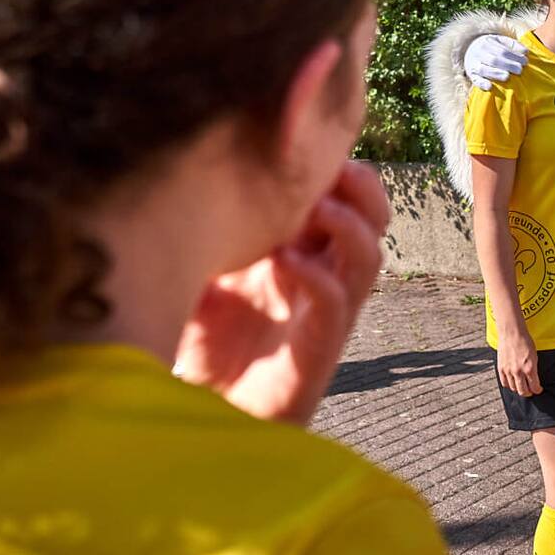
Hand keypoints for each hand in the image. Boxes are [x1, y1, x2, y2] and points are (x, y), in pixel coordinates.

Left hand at [175, 161, 390, 425]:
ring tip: (319, 206)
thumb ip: (203, 228)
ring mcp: (323, 313)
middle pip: (371, 217)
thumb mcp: (194, 272)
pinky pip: (338, 307)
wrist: (195, 417)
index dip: (337, 165)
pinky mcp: (317, 352)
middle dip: (361, 186)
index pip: (340, 195)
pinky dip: (318, 277)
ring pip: (370, 257)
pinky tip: (285, 262)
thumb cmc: (199, 345)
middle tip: (333, 167)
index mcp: (298, 249)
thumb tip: (183, 169)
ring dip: (350, 225)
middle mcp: (319, 276)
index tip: (307, 137)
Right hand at [465, 34, 527, 90]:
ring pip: (484, 69)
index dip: (515, 56)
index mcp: (487, 43)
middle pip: (494, 60)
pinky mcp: (472, 75)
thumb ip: (513, 45)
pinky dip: (482, 84)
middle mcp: (479, 53)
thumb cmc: (491, 47)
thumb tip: (525, 52)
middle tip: (519, 70)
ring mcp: (474, 65)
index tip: (525, 62)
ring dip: (496, 74)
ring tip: (507, 77)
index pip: (503, 51)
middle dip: (508, 65)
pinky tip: (490, 87)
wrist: (469, 50)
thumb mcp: (500, 41)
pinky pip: (475, 80)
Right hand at [497, 328, 540, 395]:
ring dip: (519, 389)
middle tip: (531, 391)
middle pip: (523, 391)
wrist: (512, 333)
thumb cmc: (525, 342)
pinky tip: (512, 382)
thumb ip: (533, 369)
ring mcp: (508, 371)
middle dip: (529, 393)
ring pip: (513, 388)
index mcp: (529, 368)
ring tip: (522, 386)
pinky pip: (504, 383)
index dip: (538, 390)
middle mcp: (518, 371)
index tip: (538, 389)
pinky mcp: (501, 368)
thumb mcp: (535, 356)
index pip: (534, 387)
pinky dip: (509, 385)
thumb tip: (534, 379)